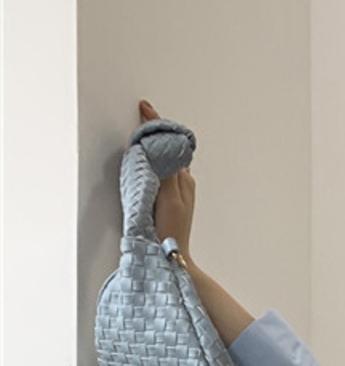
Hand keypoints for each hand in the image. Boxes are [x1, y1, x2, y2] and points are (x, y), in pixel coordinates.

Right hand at [138, 99, 195, 258]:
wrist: (173, 256)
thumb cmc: (171, 231)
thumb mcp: (169, 199)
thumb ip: (165, 172)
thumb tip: (162, 149)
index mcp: (182, 178)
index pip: (169, 143)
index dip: (156, 124)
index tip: (144, 108)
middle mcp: (182, 180)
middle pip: (168, 148)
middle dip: (155, 132)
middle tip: (140, 116)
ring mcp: (177, 189)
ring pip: (165, 158)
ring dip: (154, 146)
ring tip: (141, 134)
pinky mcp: (169, 197)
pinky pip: (162, 170)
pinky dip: (154, 161)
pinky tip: (145, 160)